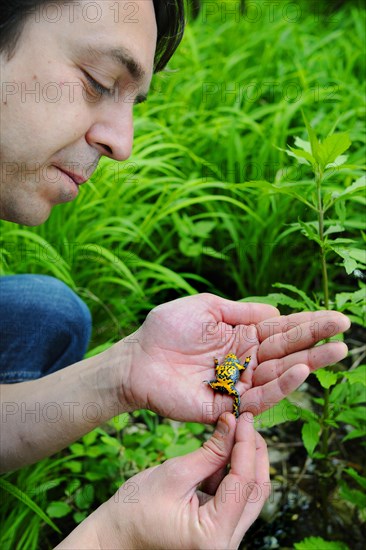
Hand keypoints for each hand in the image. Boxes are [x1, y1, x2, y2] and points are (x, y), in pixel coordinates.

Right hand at [92, 412, 269, 549]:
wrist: (115, 536)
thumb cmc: (135, 510)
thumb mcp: (175, 474)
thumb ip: (210, 451)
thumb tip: (233, 423)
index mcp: (215, 536)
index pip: (243, 482)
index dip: (246, 445)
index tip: (243, 417)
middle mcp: (226, 544)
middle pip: (255, 492)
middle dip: (254, 453)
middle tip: (245, 422)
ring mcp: (224, 539)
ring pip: (249, 496)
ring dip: (245, 462)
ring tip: (236, 431)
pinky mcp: (218, 531)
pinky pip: (234, 499)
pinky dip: (232, 473)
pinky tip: (225, 450)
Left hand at [121, 293, 349, 421]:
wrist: (137, 358)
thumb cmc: (167, 329)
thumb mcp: (206, 306)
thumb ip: (241, 311)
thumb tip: (276, 310)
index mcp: (241, 335)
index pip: (281, 329)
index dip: (309, 324)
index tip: (337, 318)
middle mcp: (244, 360)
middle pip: (286, 351)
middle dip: (316, 342)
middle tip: (345, 334)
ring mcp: (237, 383)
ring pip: (278, 374)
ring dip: (307, 364)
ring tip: (334, 351)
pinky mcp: (226, 405)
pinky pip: (257, 396)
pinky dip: (280, 385)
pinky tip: (299, 370)